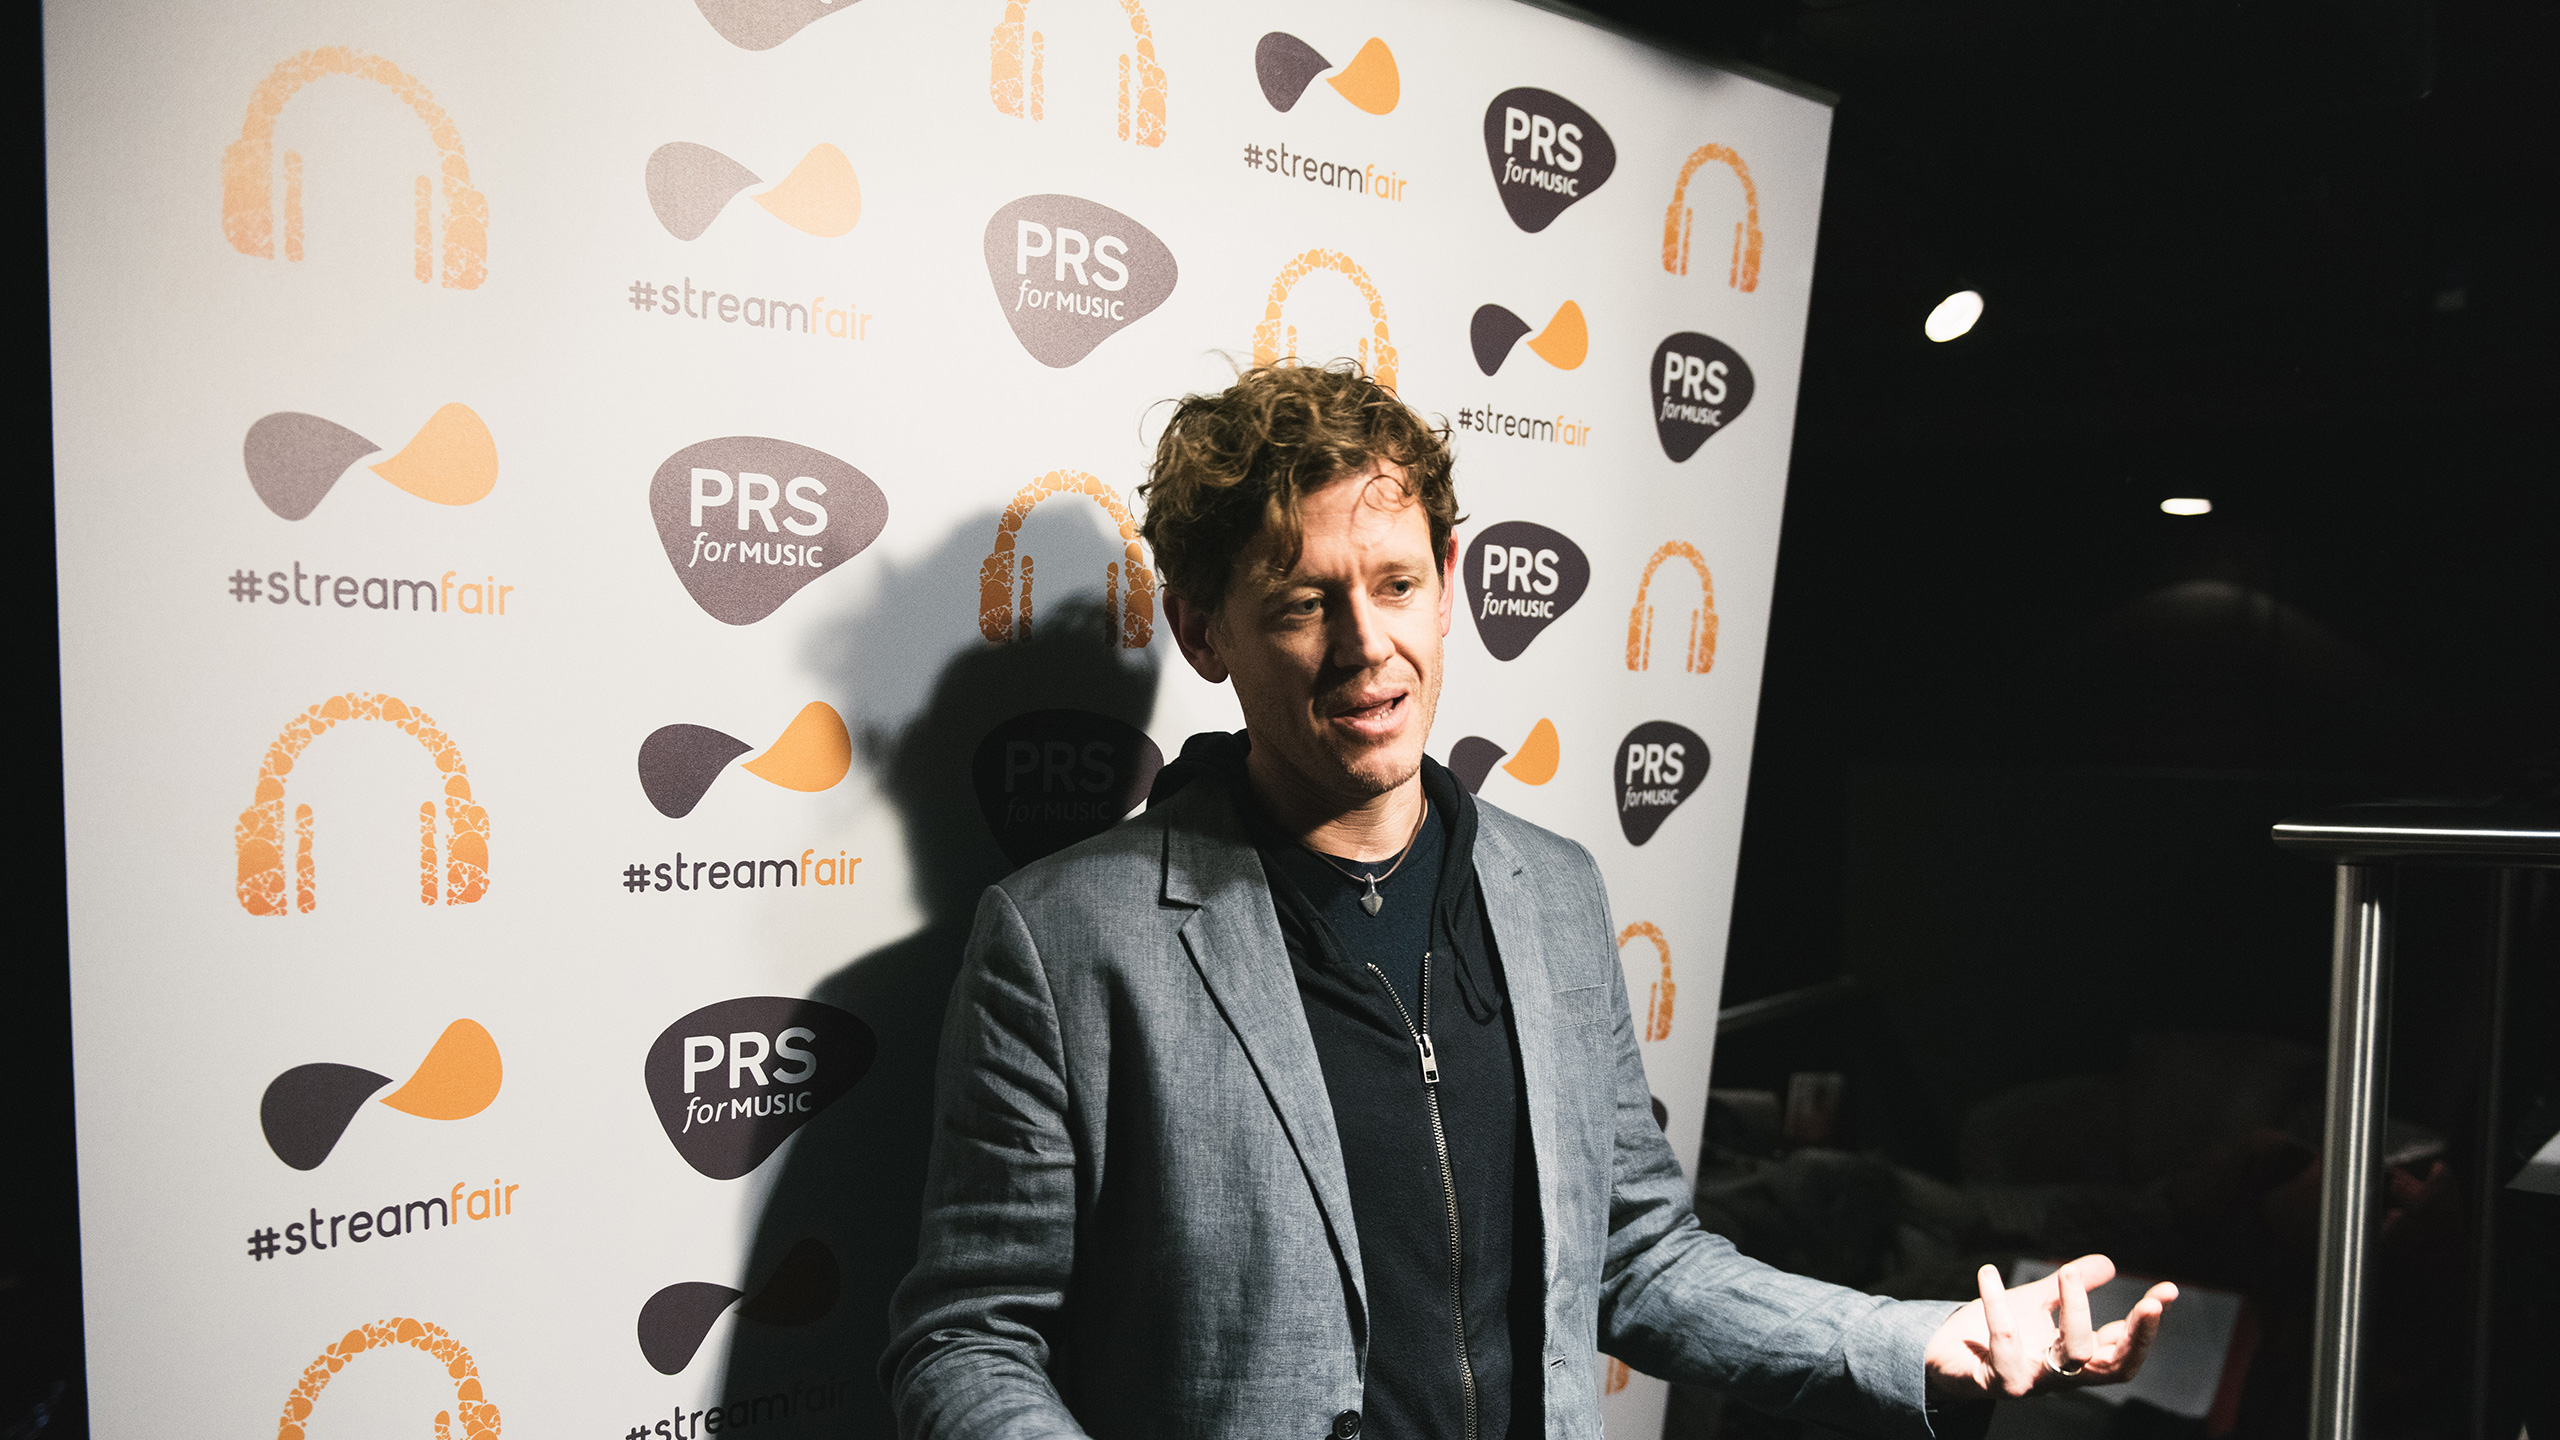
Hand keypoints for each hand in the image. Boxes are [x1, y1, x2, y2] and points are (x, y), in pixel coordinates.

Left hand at [1923, 1255, 2176, 1400]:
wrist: (1943, 1355)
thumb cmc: (1996, 1333)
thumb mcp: (2037, 1303)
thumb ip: (2070, 1286)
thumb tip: (2109, 1263)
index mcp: (2075, 1359)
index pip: (2123, 1347)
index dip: (2147, 1324)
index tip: (2167, 1291)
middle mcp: (2061, 1376)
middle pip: (2111, 1364)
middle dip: (2137, 1335)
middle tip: (2149, 1302)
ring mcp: (2032, 1382)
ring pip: (2070, 1357)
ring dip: (2075, 1312)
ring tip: (2067, 1273)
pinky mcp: (1997, 1382)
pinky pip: (2005, 1344)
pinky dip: (1997, 1306)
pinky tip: (1987, 1273)